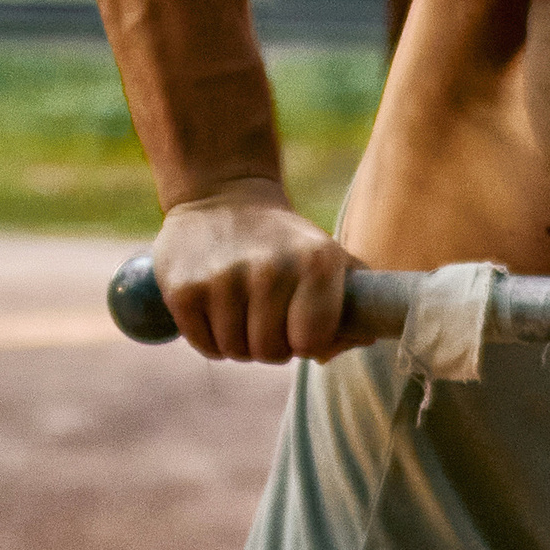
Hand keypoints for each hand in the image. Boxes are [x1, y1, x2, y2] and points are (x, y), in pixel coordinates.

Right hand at [153, 181, 362, 363]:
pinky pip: (205, 346)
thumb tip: (364, 338)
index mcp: (316, 262)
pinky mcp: (184, 290)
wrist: (220, 196)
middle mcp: (270, 269)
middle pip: (271, 352)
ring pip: (236, 352)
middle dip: (269, 343)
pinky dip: (210, 337)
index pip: (312, 342)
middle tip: (263, 314)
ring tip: (239, 306)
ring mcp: (224, 279)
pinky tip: (214, 306)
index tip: (297, 324)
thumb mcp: (328, 257)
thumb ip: (356, 302)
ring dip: (239, 340)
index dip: (304, 341)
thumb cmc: (285, 241)